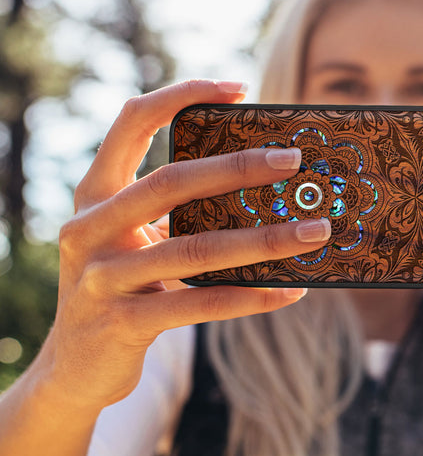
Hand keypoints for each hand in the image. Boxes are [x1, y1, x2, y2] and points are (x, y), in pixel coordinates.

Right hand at [41, 80, 329, 412]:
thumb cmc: (122, 285)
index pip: (132, 122)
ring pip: (196, 248)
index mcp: (95, 194)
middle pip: (171, 181)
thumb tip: (264, 185)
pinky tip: (291, 291)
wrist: (74, 367)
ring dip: (265, 239)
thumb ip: (175, 211)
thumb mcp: (135, 239)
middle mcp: (90, 228)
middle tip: (294, 159)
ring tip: (315, 231)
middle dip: (238, 166)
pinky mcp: (123, 323)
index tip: (238, 89)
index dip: (181, 95)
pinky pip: (201, 303)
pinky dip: (252, 296)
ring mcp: (102, 277)